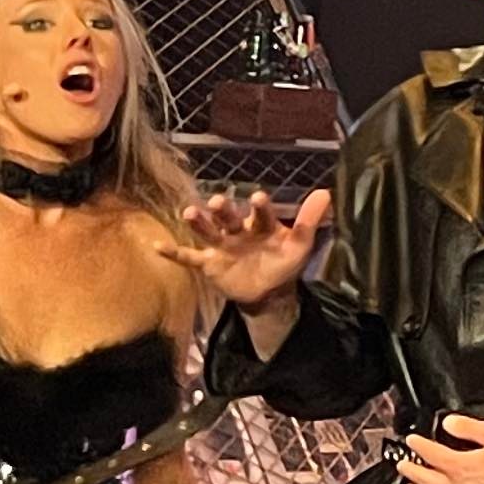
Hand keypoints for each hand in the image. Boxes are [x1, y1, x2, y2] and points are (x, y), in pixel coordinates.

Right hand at [179, 187, 328, 312]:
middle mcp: (238, 230)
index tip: (258, 197)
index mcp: (261, 225)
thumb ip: (308, 221)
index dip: (259, 206)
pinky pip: (189, 257)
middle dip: (223, 210)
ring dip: (199, 223)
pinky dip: (173, 253)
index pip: (260, 213)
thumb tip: (326, 192)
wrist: (269, 292)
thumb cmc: (285, 263)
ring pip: (207, 231)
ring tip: (190, 212)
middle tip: (219, 202)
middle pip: (228, 218)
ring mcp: (222, 246)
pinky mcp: (209, 263)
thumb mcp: (300, 244)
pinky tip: (157, 246)